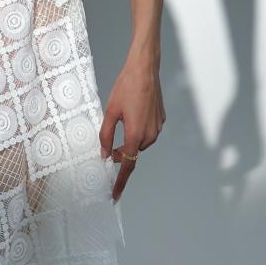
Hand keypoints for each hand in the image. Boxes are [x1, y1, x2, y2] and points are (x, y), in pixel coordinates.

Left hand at [99, 51, 165, 201]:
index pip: (126, 165)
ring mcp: (157, 127)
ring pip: (140, 142)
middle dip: (120, 154)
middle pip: (132, 153)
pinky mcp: (161, 119)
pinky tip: (132, 113)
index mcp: (135, 135)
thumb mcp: (110, 111)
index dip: (119, 181)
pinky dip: (138, 130)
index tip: (114, 195)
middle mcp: (150, 135)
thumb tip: (104, 153)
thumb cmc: (126, 87)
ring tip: (121, 121)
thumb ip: (106, 135)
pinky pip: (148, 132)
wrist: (145, 68)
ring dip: (129, 140)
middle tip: (107, 147)